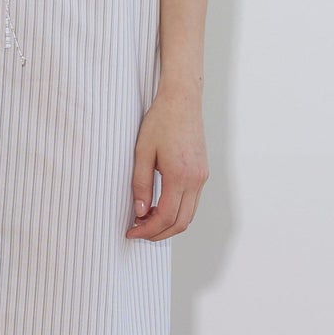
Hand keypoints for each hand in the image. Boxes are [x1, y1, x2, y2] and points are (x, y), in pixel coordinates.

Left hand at [126, 87, 206, 239]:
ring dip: (168, 224)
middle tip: (137, 231)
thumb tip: (140, 212)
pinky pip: (192, 203)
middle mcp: (196, 179)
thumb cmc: (160, 121)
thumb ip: (140, 184)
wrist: (182, 100)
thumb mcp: (142, 152)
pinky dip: (176, 212)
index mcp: (180, 175)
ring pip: (189, 215)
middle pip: (181, 222)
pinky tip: (158, 207)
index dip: (147, 230)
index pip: (166, 217)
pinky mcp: (202, 173)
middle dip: (158, 233)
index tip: (131, 232)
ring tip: (145, 221)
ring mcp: (202, 177)